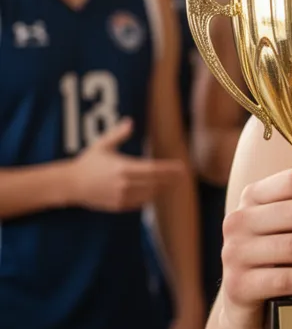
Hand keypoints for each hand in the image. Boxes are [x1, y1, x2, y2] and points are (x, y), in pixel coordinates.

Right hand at [68, 118, 186, 211]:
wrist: (70, 185)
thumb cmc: (87, 163)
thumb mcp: (102, 145)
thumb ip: (118, 134)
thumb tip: (130, 122)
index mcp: (123, 168)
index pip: (154, 169)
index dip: (170, 169)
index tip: (182, 168)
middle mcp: (124, 184)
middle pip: (155, 183)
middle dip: (171, 180)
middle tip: (183, 176)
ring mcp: (121, 196)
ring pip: (150, 195)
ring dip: (162, 189)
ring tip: (172, 184)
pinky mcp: (118, 206)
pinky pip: (139, 203)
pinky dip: (149, 198)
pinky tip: (154, 193)